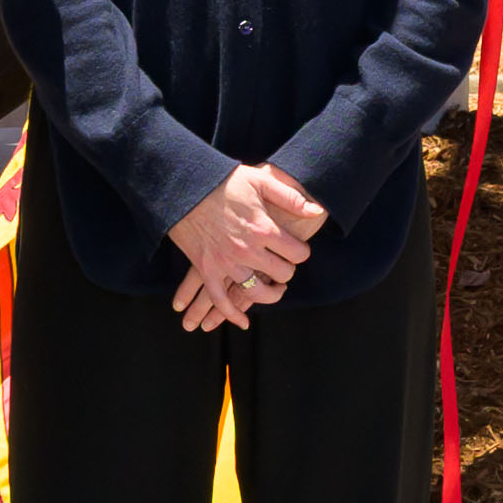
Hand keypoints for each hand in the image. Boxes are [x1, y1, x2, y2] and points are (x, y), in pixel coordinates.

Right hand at [169, 161, 321, 323]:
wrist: (185, 187)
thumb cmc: (224, 182)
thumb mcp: (260, 180)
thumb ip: (291, 196)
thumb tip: (317, 210)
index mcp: (263, 229)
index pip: (298, 254)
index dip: (301, 252)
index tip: (297, 249)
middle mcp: (247, 250)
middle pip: (282, 274)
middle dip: (287, 271)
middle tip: (285, 264)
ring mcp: (225, 263)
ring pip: (257, 293)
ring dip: (270, 295)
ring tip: (274, 288)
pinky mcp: (206, 269)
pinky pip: (221, 300)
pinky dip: (232, 315)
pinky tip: (243, 322)